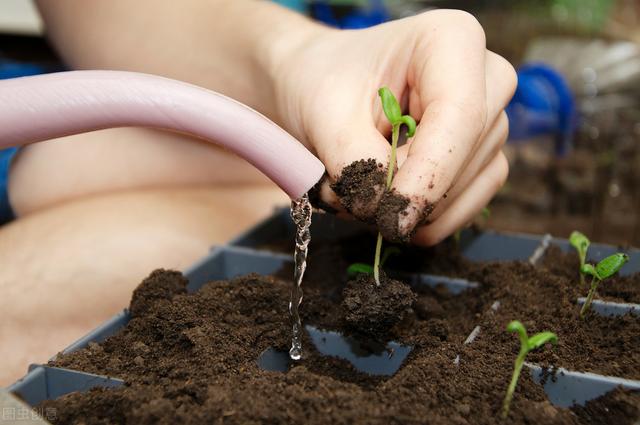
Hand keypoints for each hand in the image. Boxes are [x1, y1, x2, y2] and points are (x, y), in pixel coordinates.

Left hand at [271, 9, 515, 244]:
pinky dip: (423, 219)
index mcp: (452, 40)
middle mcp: (485, 78)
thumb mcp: (323, 115)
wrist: (317, 85)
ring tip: (358, 190)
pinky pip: (467, 204)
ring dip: (408, 208)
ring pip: (466, 189)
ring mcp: (489, 120)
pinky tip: (385, 204)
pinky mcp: (482, 157)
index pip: (460, 117)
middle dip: (406, 193)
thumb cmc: (320, 83)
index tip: (390, 218)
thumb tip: (386, 210)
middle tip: (349, 194)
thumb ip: (356, 162)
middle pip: (464, 158)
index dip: (428, 176)